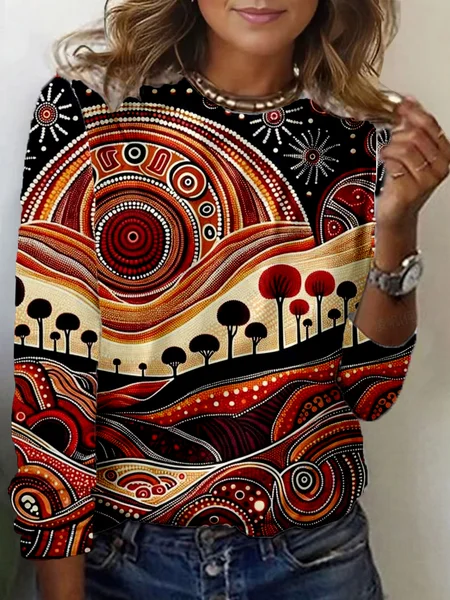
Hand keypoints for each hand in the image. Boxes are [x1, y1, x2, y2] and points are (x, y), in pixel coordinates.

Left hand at [377, 96, 449, 229]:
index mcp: (444, 153)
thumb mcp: (410, 151)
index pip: (430, 124)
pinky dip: (386, 161)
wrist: (397, 212)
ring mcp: (427, 179)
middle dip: (398, 134)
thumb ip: (411, 127)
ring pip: (404, 148)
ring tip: (387, 156)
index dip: (413, 112)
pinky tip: (387, 166)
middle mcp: (440, 166)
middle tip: (391, 141)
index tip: (400, 106)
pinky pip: (394, 164)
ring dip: (390, 149)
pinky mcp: (411, 190)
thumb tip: (408, 101)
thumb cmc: (403, 182)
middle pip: (416, 134)